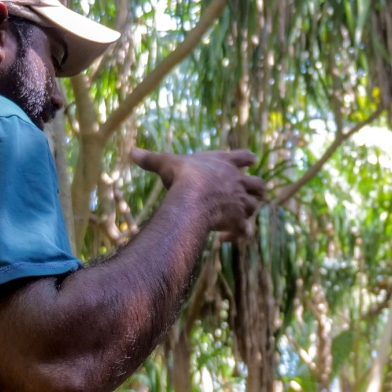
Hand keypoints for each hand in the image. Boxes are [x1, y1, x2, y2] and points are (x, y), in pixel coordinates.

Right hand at [131, 148, 266, 240]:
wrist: (192, 196)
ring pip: (255, 207)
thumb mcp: (166, 163)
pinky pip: (245, 231)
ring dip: (247, 213)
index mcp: (225, 162)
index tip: (251, 161)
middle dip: (256, 191)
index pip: (245, 156)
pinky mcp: (238, 220)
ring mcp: (240, 201)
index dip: (248, 159)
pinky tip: (223, 239)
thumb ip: (151, 159)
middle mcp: (238, 181)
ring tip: (233, 219)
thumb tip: (131, 152)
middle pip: (259, 185)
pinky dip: (238, 234)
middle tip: (247, 196)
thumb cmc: (182, 176)